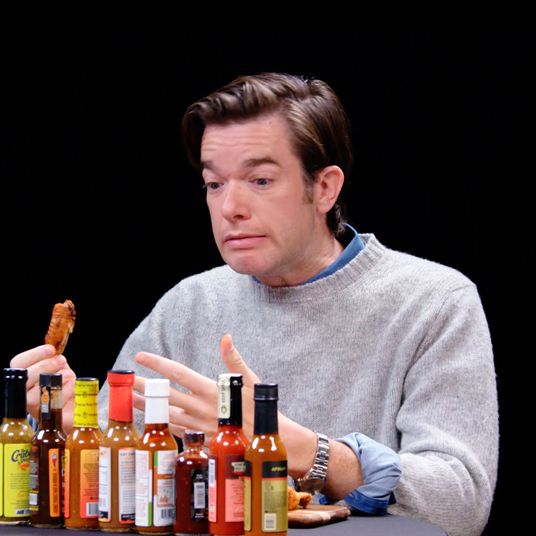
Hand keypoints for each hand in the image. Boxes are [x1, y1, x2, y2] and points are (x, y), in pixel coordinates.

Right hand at [10, 344, 76, 431]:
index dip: (34, 355)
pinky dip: (66, 392)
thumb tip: (55, 349)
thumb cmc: (63, 382)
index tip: (51, 349)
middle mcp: (23, 393)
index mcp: (23, 377)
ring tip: (69, 375)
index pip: (18, 363)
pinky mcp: (47, 418)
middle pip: (25, 378)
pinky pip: (53, 405)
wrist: (75, 405)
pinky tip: (72, 386)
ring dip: (56, 380)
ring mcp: (33, 408)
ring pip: (36, 394)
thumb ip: (54, 358)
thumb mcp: (58, 367)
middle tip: (62, 360)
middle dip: (45, 366)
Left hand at [133, 334, 258, 441]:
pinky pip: (175, 430)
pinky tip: (150, 419)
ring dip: (146, 406)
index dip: (157, 364)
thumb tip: (226, 338)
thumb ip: (234, 359)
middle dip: (143, 386)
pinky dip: (161, 423)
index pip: (178, 373)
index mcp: (211, 390)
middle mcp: (200, 408)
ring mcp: (197, 425)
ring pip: (165, 414)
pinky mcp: (199, 439)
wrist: (264, 439)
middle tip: (125, 379)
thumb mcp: (250, 380)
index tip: (141, 357)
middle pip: (165, 395)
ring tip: (129, 398)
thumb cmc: (258, 408)